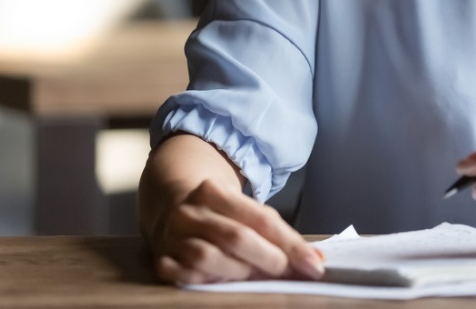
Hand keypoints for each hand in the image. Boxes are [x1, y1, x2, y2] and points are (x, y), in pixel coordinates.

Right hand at [150, 179, 324, 284]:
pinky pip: (185, 277)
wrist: (171, 206)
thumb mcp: (244, 210)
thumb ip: (275, 232)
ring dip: (239, 273)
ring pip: (209, 259)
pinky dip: (209, 282)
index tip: (313, 264)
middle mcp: (189, 212)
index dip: (291, 244)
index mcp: (213, 192)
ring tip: (256, 277)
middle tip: (288, 273)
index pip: (261, 219)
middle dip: (269, 260)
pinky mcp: (161, 260)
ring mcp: (171, 237)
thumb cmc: (220, 212)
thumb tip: (313, 259)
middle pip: (236, 238)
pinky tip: (223, 283)